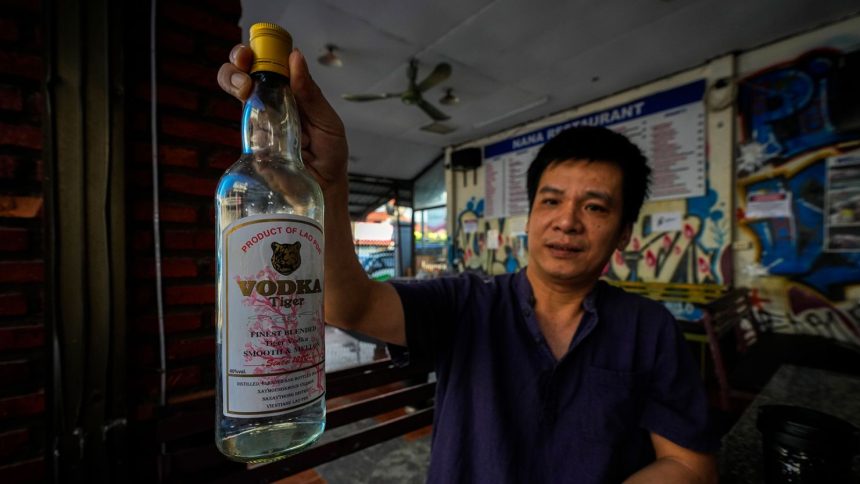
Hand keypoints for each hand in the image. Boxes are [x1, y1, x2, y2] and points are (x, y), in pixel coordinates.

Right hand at [217, 44, 348, 191]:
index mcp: (292, 94)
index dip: (260, 52)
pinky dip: (247, 122)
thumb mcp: (328, 122)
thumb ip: (311, 94)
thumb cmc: (330, 155)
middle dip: (237, 63)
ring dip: (233, 81)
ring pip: (237, 94)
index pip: (271, 65)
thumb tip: (295, 57)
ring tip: (244, 87)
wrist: (326, 190)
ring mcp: (260, 124)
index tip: (258, 49)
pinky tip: (260, 126)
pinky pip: (243, 129)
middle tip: (243, 64)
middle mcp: (272, 105)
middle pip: (244, 74)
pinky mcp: (253, 147)